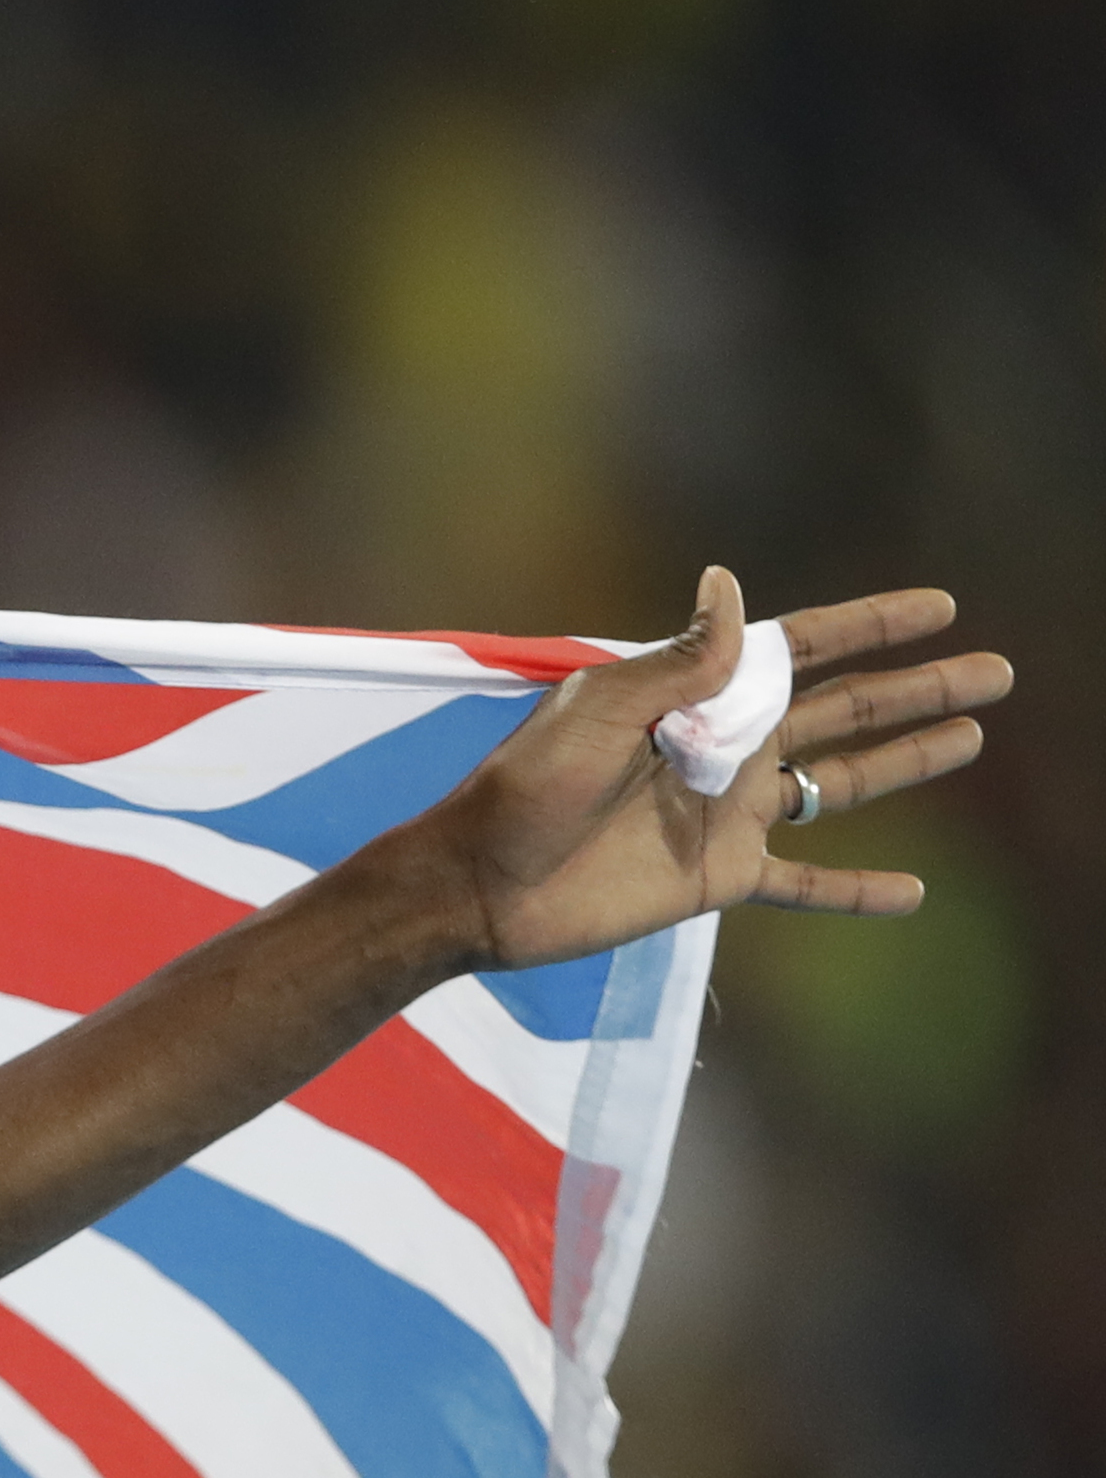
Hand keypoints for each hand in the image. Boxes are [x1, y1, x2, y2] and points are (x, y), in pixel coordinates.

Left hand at [408, 569, 1005, 975]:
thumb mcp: (601, 712)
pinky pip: (805, 883)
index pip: (801, 650)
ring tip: (974, 738)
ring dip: (908, 763)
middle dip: (918, 689)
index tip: (939, 606)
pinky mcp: (718, 876)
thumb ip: (678, 663)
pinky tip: (914, 893)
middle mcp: (724, 748)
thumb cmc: (523, 790)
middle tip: (997, 671)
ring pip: (840, 783)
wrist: (479, 886)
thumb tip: (728, 585)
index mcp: (695, 697)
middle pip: (844, 710)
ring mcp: (726, 813)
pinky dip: (857, 890)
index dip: (870, 627)